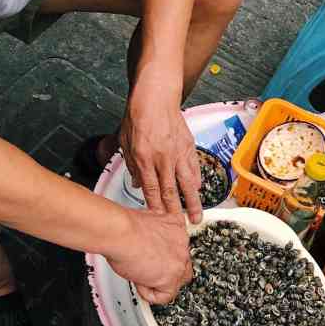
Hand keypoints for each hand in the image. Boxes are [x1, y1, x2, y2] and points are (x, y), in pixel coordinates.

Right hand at [107, 208, 192, 303]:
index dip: (165, 255)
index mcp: (177, 225)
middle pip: (182, 265)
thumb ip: (156, 234)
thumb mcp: (147, 222)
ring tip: (140, 274)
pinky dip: (148, 293)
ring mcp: (179, 261)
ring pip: (176, 282)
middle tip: (146, 268)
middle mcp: (182, 242)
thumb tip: (150, 244)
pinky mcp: (171, 278)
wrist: (119, 233)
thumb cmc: (124, 227)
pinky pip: (164, 296)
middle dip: (165, 270)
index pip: (180, 246)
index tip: (155, 257)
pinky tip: (138, 281)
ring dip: (158, 283)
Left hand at [120, 77, 202, 223]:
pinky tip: (199, 189)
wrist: (155, 95)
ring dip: (193, 202)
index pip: (151, 190)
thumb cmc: (137, 116)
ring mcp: (177, 153)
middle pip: (171, 192)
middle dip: (176, 213)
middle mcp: (162, 159)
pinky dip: (197, 180)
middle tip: (182, 230)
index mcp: (144, 159)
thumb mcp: (125, 141)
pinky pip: (194, 167)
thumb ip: (132, 165)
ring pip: (187, 183)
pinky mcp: (188, 145)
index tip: (159, 222)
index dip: (155, 208)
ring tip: (198, 217)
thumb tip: (136, 184)